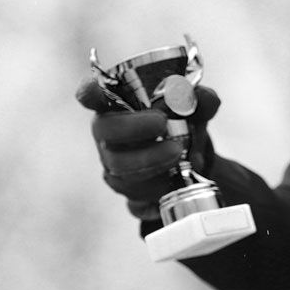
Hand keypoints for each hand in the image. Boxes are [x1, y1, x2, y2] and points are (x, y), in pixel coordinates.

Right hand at [75, 78, 221, 221]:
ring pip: (119, 169)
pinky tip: (173, 182)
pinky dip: (157, 190)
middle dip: (133, 127)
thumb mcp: (195, 107)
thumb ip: (200, 99)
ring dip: (150, 162)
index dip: (88, 92)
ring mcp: (113, 164)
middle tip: (162, 124)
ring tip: (179, 155)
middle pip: (105, 131)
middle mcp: (108, 132)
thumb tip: (201, 99)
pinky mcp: (126, 191)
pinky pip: (133, 197)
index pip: (91, 93)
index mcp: (117, 102)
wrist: (192, 159)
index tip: (93, 94)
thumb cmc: (183, 123)